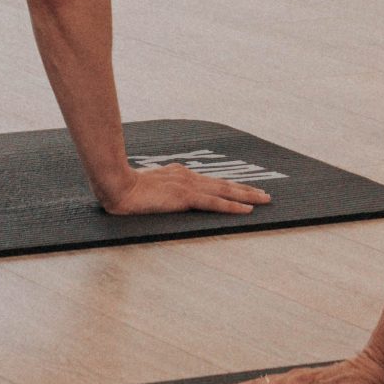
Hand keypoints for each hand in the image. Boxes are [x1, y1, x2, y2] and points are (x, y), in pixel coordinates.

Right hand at [97, 162, 270, 217]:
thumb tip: (169, 197)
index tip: (245, 190)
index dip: (230, 187)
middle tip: (265, 195)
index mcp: (180, 174)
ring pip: (225, 191)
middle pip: (223, 184)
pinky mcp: (185, 197)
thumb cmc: (128, 189)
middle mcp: (188, 177)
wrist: (117, 186)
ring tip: (264, 200)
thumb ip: (164, 191)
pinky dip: (232, 206)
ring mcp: (188, 186)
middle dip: (246, 190)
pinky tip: (246, 209)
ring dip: (247, 196)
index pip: (211, 183)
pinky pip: (214, 203)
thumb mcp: (150, 188)